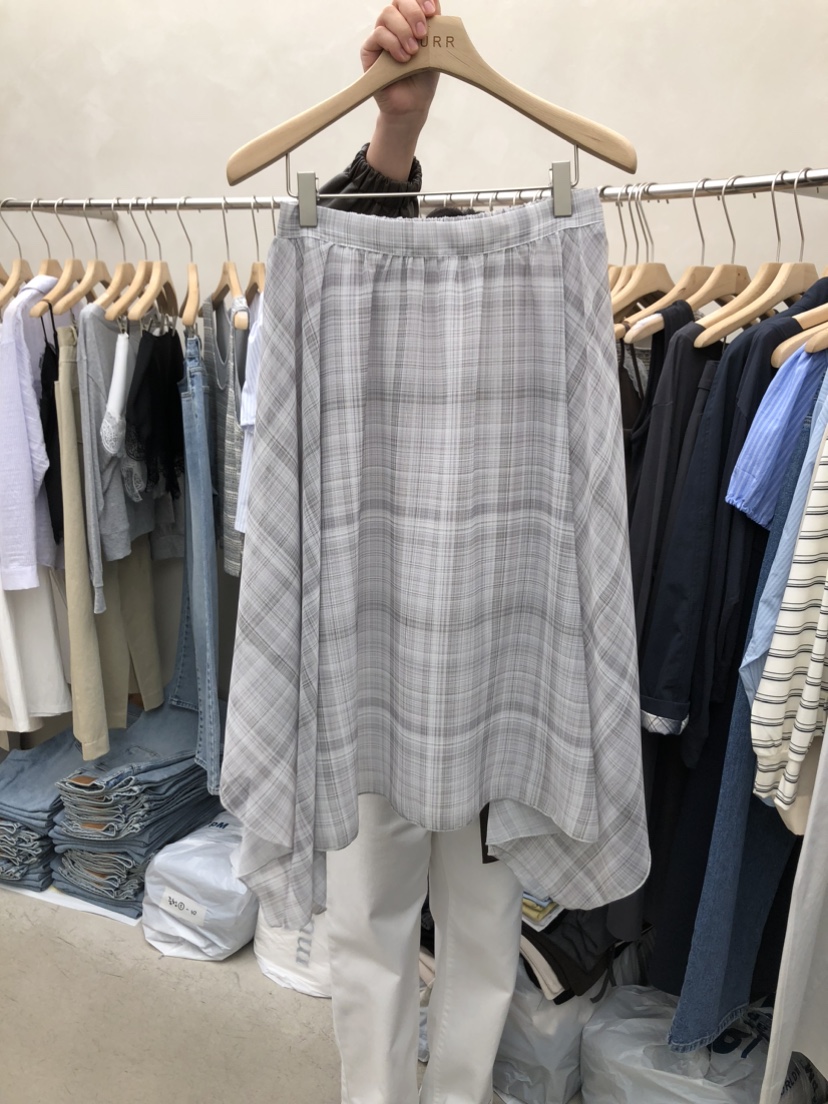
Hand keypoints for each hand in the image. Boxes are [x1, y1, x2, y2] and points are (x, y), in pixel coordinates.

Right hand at [361, 0, 440, 119]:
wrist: (413, 104)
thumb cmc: (424, 78)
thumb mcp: (436, 50)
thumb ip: (435, 27)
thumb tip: (435, 4)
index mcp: (412, 20)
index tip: (432, 12)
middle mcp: (395, 24)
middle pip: (399, 0)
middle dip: (413, 13)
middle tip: (422, 34)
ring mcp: (381, 35)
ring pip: (387, 14)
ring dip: (403, 31)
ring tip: (413, 52)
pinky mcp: (369, 50)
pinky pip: (378, 34)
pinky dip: (393, 44)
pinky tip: (403, 59)